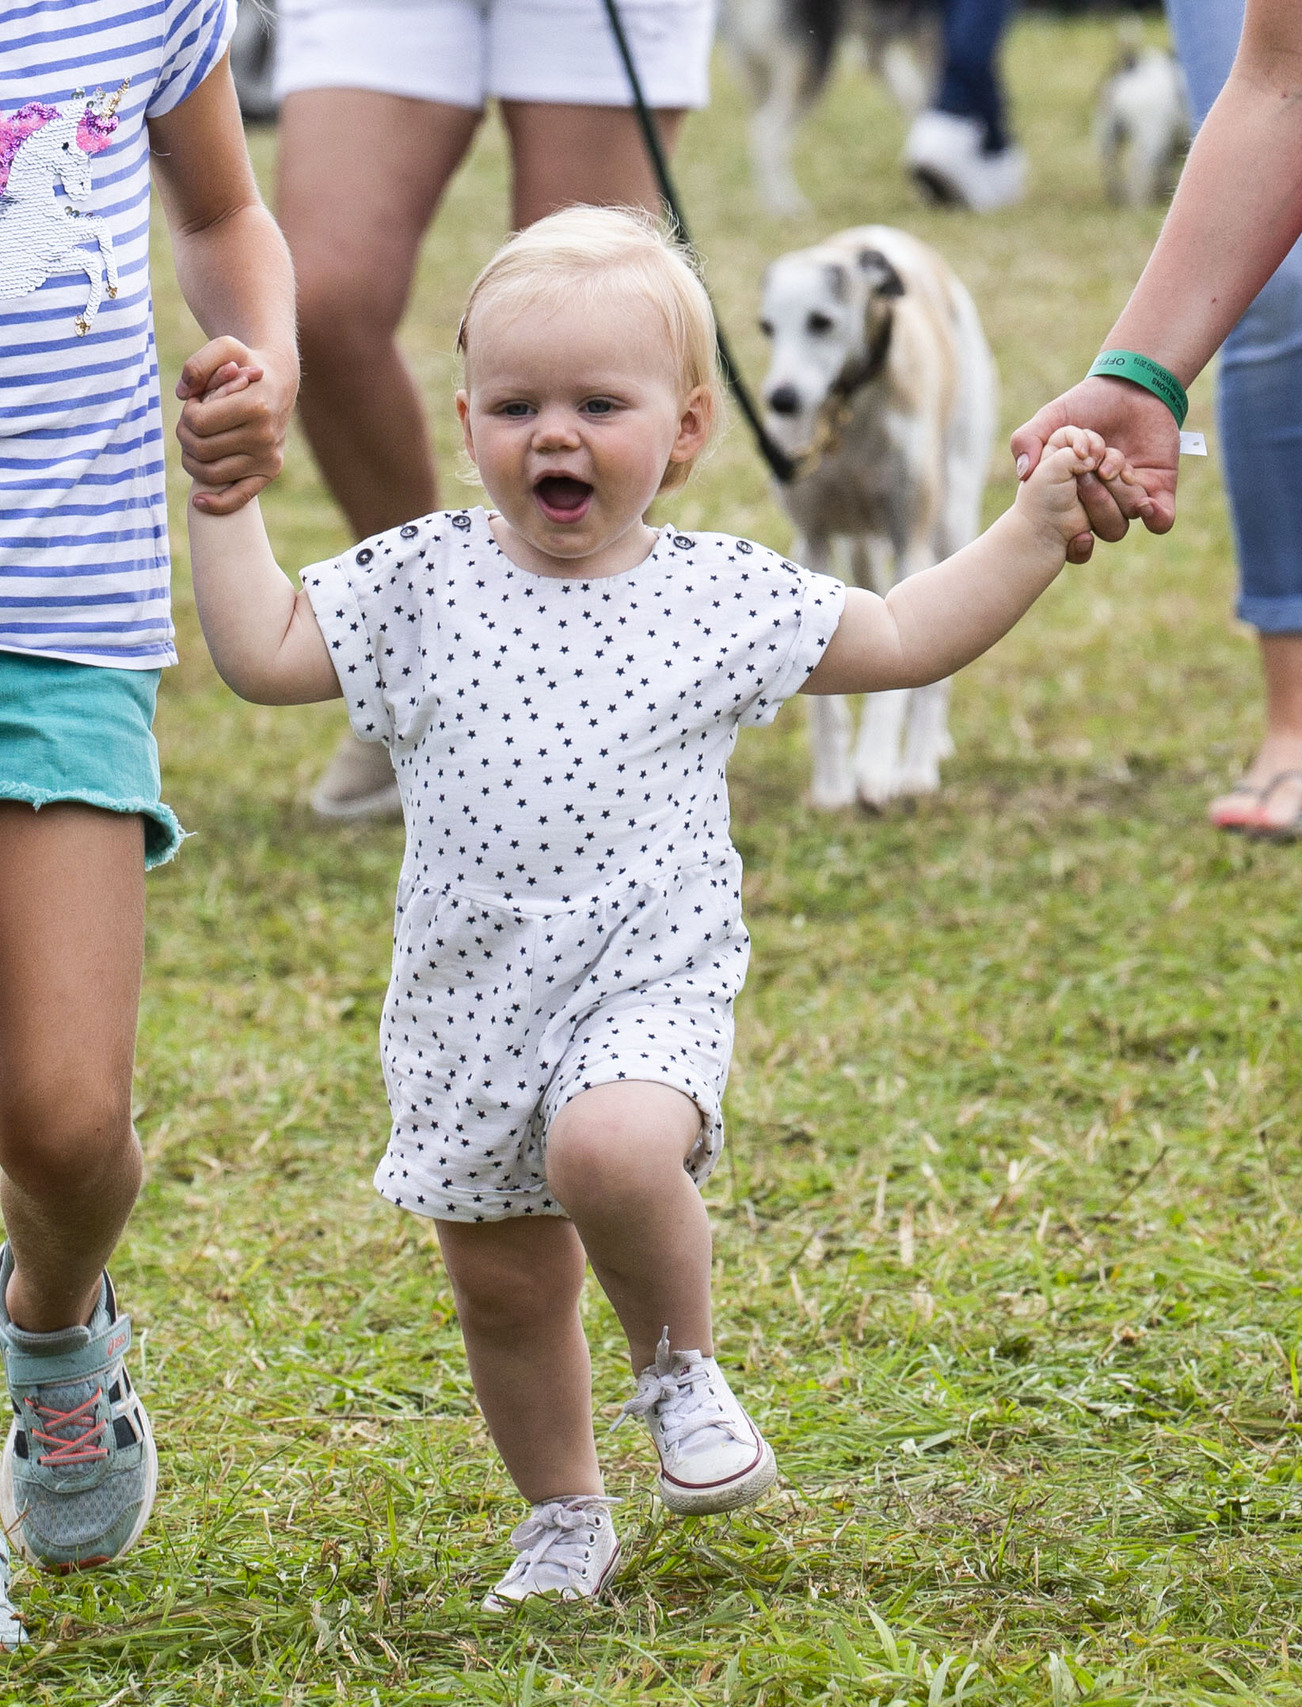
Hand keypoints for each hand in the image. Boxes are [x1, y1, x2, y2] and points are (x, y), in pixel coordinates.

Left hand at [177, 335, 296, 513]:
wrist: (279, 380)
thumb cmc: (245, 363)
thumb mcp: (224, 347)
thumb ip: (198, 363)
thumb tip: (182, 393)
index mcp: (256, 407)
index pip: (198, 423)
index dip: (187, 412)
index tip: (195, 401)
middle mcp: (265, 437)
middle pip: (200, 449)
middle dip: (185, 433)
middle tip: (192, 420)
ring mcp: (268, 458)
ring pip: (210, 474)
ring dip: (191, 458)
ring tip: (196, 440)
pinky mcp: (268, 473)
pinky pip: (239, 498)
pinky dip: (216, 505)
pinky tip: (198, 502)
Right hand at [1010, 376, 1178, 562]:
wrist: (1134, 385)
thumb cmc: (1090, 402)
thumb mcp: (1052, 416)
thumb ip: (1028, 439)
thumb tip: (1024, 473)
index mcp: (1075, 493)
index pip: (1072, 534)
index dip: (1071, 539)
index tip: (1071, 525)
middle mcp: (1102, 499)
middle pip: (1102, 528)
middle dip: (1096, 502)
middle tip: (1090, 472)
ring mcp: (1130, 494)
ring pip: (1127, 519)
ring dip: (1121, 498)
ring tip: (1114, 469)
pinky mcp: (1159, 487)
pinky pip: (1162, 520)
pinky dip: (1157, 518)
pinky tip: (1147, 503)